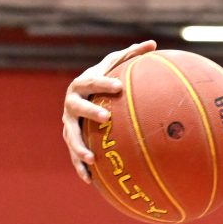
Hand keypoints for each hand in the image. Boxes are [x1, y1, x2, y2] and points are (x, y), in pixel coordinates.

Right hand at [62, 40, 156, 182]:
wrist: (82, 96)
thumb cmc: (105, 81)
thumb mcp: (115, 66)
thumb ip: (132, 55)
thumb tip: (153, 43)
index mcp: (82, 84)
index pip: (92, 80)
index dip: (104, 82)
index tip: (119, 86)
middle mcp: (71, 103)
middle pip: (77, 106)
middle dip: (90, 111)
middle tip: (106, 117)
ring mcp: (69, 123)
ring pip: (71, 135)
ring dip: (79, 147)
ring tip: (92, 157)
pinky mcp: (72, 139)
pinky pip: (74, 155)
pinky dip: (81, 167)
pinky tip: (90, 180)